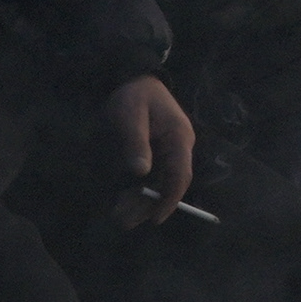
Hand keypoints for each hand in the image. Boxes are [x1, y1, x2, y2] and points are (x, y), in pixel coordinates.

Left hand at [105, 75, 194, 225]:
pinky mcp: (159, 153)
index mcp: (178, 138)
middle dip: (148, 205)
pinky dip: (139, 189)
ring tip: (120, 216)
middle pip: (169, 184)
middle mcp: (179, 147)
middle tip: (124, 222)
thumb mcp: (130, 116)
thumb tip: (140, 172)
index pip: (180, 175)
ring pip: (160, 183)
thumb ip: (136, 142)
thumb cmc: (134, 96)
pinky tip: (123, 200)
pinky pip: (153, 176)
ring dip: (141, 200)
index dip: (169, 199)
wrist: (136, 79)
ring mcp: (170, 151)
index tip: (155, 218)